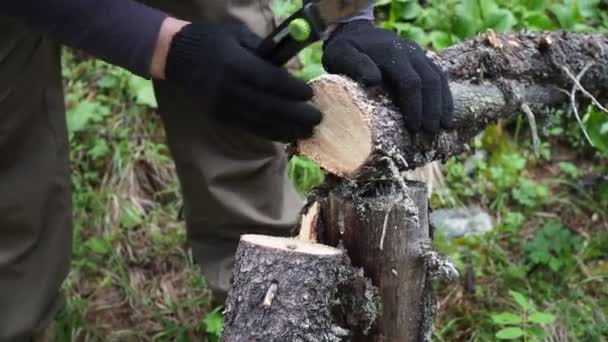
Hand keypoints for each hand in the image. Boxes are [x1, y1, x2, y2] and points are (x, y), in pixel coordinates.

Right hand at [164, 22, 321, 141]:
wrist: (175, 56)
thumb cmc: (211, 40)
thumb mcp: (238, 35)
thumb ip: (264, 53)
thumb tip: (290, 71)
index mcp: (235, 64)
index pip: (269, 81)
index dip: (292, 90)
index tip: (310, 93)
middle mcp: (229, 88)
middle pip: (269, 106)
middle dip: (296, 115)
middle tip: (317, 119)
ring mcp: (223, 106)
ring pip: (260, 122)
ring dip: (287, 129)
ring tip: (307, 132)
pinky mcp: (220, 116)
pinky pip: (249, 127)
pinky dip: (270, 132)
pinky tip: (286, 135)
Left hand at [323, 20, 452, 133]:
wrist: (354, 32)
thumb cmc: (344, 51)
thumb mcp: (341, 55)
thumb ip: (355, 65)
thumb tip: (375, 79)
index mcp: (391, 53)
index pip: (410, 82)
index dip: (414, 106)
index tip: (414, 128)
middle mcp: (409, 51)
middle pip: (429, 80)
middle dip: (432, 108)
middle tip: (430, 132)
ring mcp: (418, 53)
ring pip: (438, 77)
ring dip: (442, 103)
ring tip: (443, 127)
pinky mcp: (422, 58)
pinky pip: (439, 76)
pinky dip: (444, 95)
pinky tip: (446, 114)